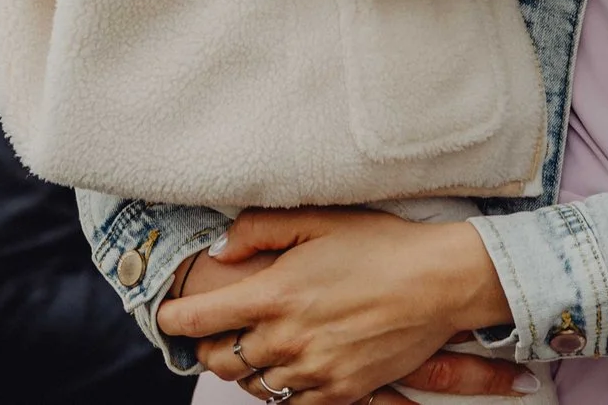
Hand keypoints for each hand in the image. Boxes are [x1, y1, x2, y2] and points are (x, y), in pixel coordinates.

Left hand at [159, 208, 517, 404]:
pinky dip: (284, 393)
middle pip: (219, 361)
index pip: (198, 320)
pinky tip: (294, 371)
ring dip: (248, 370)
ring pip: (254, 386)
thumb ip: (260, 228)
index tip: (168, 317)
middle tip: (219, 333)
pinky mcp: (340, 392)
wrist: (439, 283)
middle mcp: (286, 339)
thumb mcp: (319, 220)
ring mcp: (313, 370)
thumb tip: (221, 248)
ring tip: (260, 350)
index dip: (174, 321)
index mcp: (274, 295)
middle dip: (210, 348)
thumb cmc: (381, 244)